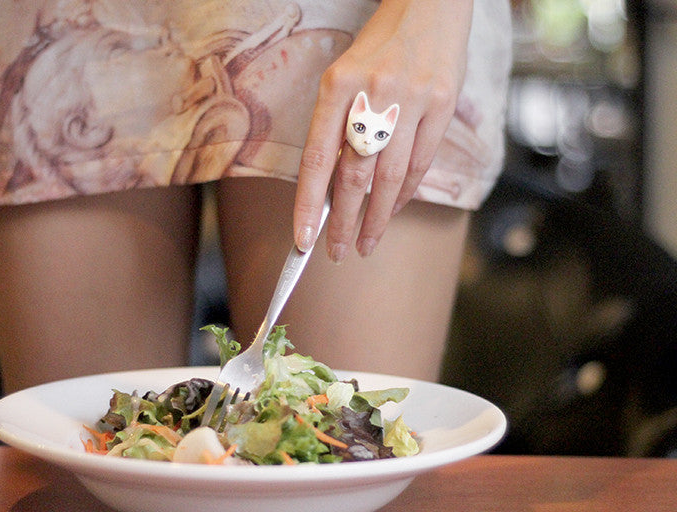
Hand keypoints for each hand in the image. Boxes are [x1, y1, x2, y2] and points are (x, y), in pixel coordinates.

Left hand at [293, 0, 473, 262]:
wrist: (428, 7)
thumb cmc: (378, 49)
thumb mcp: (344, 77)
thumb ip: (336, 127)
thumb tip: (330, 188)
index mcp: (338, 85)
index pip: (318, 158)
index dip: (309, 204)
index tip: (304, 239)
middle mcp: (374, 94)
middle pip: (355, 175)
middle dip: (345, 222)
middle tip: (337, 252)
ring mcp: (412, 100)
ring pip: (390, 177)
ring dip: (376, 218)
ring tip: (365, 244)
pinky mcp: (444, 104)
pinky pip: (420, 163)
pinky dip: (404, 193)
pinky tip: (392, 210)